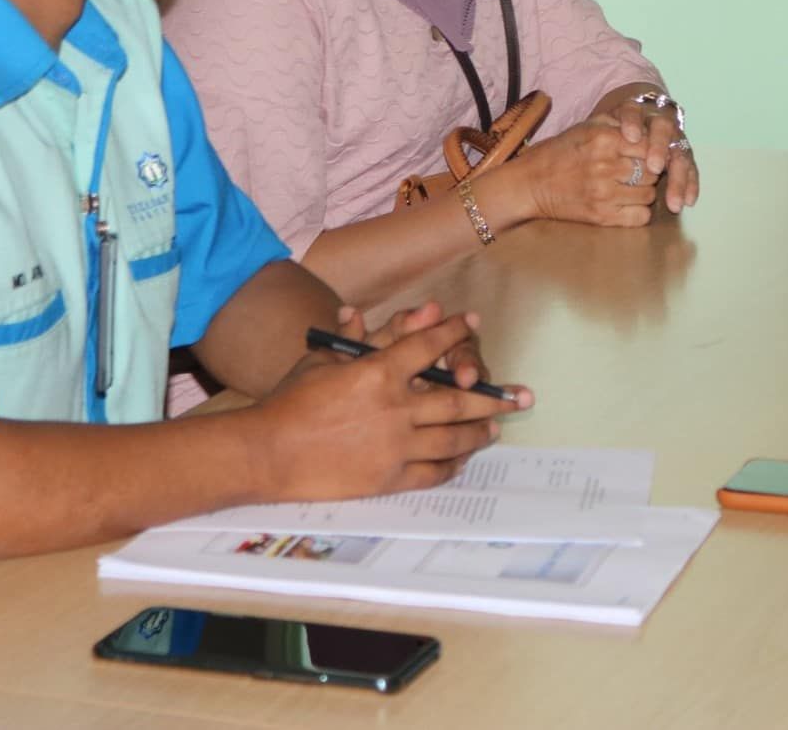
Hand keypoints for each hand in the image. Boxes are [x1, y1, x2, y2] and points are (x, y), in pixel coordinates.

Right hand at [254, 313, 530, 499]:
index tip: (472, 323)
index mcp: (379, 372)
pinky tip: (462, 460)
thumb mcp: (320, 359)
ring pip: (452, 437)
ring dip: (479, 432)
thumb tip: (364, 310)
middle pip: (457, 398)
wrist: (267, 452)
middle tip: (521, 396)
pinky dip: (452, 465)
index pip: (427, 346)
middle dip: (494, 396)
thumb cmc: (289, 401)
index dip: (453, 332)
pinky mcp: (388, 477)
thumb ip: (352, 338)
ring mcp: (395, 445)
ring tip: (495, 428)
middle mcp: (395, 407)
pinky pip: (432, 471)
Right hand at [510, 117, 662, 226]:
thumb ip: (617, 122)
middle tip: (637, 172)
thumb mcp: (586, 126)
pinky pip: (641, 217)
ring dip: (644, 192)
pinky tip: (627, 204)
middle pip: (652, 171)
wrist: (530, 184)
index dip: (651, 150)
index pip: (649, 145)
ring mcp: (605, 193)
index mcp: (604, 139)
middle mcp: (606, 166)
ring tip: (630, 187)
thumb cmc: (559, 152)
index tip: (644, 154)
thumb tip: (647, 128)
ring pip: (649, 194)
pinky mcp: (601, 216)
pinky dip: (639, 212)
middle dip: (649, 171)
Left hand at [604, 96, 699, 214]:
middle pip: (663, 128)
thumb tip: (591, 138)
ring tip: (673, 200)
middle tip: (654, 168)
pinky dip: (690, 185)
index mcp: (634, 109)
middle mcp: (658, 121)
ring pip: (680, 152)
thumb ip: (599, 129)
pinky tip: (688, 201)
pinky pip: (690, 169)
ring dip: (677, 176)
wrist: (631, 125)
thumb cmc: (605, 137)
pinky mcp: (683, 154)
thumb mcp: (599, 127)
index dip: (633, 122)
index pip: (632, 111)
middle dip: (659, 147)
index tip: (630, 137)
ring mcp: (674, 137)